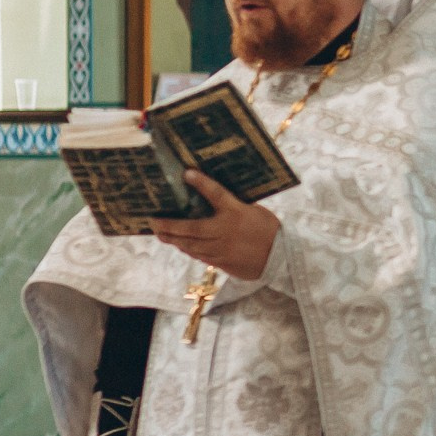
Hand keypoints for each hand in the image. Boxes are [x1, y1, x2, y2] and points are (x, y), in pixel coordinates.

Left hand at [148, 171, 280, 282]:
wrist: (281, 258)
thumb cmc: (269, 231)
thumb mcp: (255, 212)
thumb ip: (236, 207)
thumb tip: (218, 199)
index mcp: (237, 212)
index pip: (216, 194)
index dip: (201, 183)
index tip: (186, 173)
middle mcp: (226, 230)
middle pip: (191, 227)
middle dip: (170, 225)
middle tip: (154, 221)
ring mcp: (222, 248)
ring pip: (191, 244)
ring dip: (174, 239)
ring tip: (161, 234)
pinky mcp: (222, 262)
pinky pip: (200, 256)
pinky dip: (188, 250)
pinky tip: (180, 246)